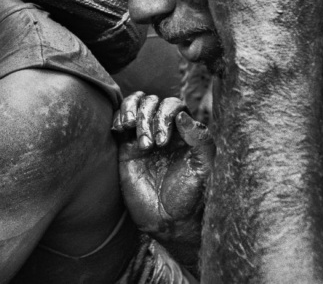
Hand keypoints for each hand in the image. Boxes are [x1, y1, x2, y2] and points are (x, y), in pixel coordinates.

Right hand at [112, 92, 213, 264]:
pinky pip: (120, 121)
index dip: (165, 116)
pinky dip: (118, 116)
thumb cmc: (191, 195)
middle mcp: (164, 130)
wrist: (170, 221)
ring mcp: (143, 136)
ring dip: (132, 111)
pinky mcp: (126, 148)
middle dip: (148, 117)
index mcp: (184, 131)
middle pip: (152, 102)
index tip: (163, 142)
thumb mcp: (204, 167)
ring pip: (135, 104)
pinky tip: (121, 129)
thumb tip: (183, 115)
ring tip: (131, 129)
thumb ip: (200, 139)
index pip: (173, 105)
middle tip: (150, 146)